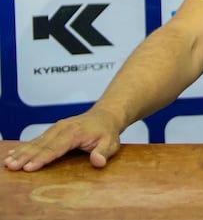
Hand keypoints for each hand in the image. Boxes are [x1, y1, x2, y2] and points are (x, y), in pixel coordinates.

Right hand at [3, 107, 122, 171]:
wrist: (106, 116)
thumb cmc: (107, 132)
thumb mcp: (111, 143)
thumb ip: (104, 152)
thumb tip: (98, 161)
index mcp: (76, 133)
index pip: (56, 148)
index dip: (42, 158)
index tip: (29, 167)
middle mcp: (63, 129)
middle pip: (42, 145)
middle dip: (26, 156)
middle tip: (12, 166)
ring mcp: (57, 128)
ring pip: (36, 142)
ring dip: (21, 152)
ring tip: (8, 162)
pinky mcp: (53, 130)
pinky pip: (37, 139)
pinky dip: (24, 147)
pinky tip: (13, 154)